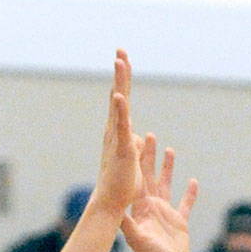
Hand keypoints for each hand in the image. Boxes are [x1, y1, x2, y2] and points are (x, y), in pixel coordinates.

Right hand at [90, 50, 141, 219]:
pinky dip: (120, 110)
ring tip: (119, 61)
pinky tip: (119, 94)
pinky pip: (121, 126)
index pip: (123, 100)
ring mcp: (117, 137)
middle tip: (120, 49)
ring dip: (119, 83)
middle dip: (121, 72)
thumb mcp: (133, 159)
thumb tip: (139, 137)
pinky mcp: (121, 148)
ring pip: (119, 105)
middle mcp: (114, 129)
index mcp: (119, 131)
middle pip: (119, 95)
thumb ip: (136, 145)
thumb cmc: (121, 183)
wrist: (110, 202)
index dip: (124, 80)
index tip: (124, 60)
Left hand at [120, 135, 198, 251]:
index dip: (138, 158)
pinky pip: (185, 204)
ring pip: (167, 184)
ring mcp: (166, 213)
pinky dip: (190, 193)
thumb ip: (127, 223)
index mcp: (141, 207)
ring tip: (169, 149)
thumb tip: (114, 208)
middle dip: (150, 155)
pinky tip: (193, 181)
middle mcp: (152, 206)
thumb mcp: (136, 238)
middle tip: (150, 134)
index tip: (135, 139)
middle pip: (150, 175)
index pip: (139, 177)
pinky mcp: (179, 223)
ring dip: (167, 168)